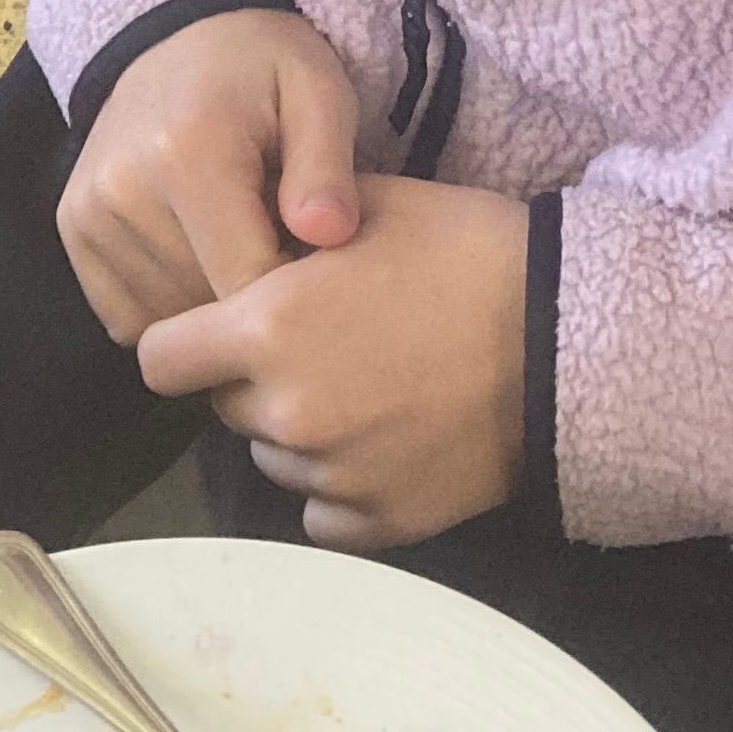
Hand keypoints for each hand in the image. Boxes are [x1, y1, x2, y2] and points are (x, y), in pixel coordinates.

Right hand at [57, 7, 360, 340]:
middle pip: (204, 305)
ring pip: (167, 317)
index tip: (321, 261)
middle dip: (255, 295)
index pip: (246, 282)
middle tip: (284, 240)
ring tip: (242, 238)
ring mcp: (88, 213)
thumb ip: (326, 167)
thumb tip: (329, 234)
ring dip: (211, 300)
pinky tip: (200, 252)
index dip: (297, 290)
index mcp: (189, 155)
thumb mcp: (317, 92)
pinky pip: (127, 314)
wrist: (181, 36)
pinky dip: (170, 300)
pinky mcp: (73, 230)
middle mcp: (123, 189)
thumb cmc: (264, 67)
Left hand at [136, 173, 529, 548]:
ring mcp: (334, 475)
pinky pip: (323, 512)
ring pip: (275, 459)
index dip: (186, 339)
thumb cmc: (468, 252)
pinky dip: (341, 485)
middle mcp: (287, 411)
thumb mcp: (374, 208)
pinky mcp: (382, 523)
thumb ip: (292, 225)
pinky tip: (387, 440)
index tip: (222, 327)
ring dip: (300, 430)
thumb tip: (251, 231)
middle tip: (322, 346)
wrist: (571, 336)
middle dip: (255, 378)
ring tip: (367, 389)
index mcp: (269, 327)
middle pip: (225, 407)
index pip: (161, 359)